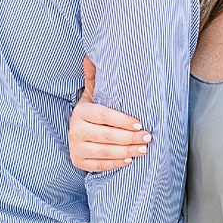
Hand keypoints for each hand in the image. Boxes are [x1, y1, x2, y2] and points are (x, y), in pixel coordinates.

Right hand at [69, 57, 150, 171]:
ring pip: (104, 152)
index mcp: (81, 112)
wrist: (78, 134)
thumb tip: (89, 56)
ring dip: (126, 151)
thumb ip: (94, 78)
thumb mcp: (93, 94)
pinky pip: (99, 165)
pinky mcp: (79, 161)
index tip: (140, 124)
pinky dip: (115, 163)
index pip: (103, 116)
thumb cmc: (92, 112)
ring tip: (143, 149)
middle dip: (129, 137)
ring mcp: (76, 147)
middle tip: (148, 137)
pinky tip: (128, 160)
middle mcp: (75, 129)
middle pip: (106, 135)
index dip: (122, 120)